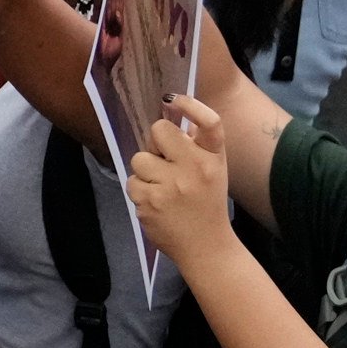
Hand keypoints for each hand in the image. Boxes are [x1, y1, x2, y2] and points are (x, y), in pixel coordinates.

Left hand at [121, 95, 235, 253]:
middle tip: (164, 161)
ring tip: (161, 187)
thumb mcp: (214, 171)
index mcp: (212, 159)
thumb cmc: (207, 203)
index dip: (192, 106)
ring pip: (139, 158)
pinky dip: (140, 191)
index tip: (174, 100)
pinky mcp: (150, 203)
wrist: (206, 247)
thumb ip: (198, 145)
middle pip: (159, 130)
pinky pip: (132, 183)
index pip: (210, 122)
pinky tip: (155, 203)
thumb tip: (178, 114)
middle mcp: (194, 169)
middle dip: (156, 143)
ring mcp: (170, 187)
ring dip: (145, 171)